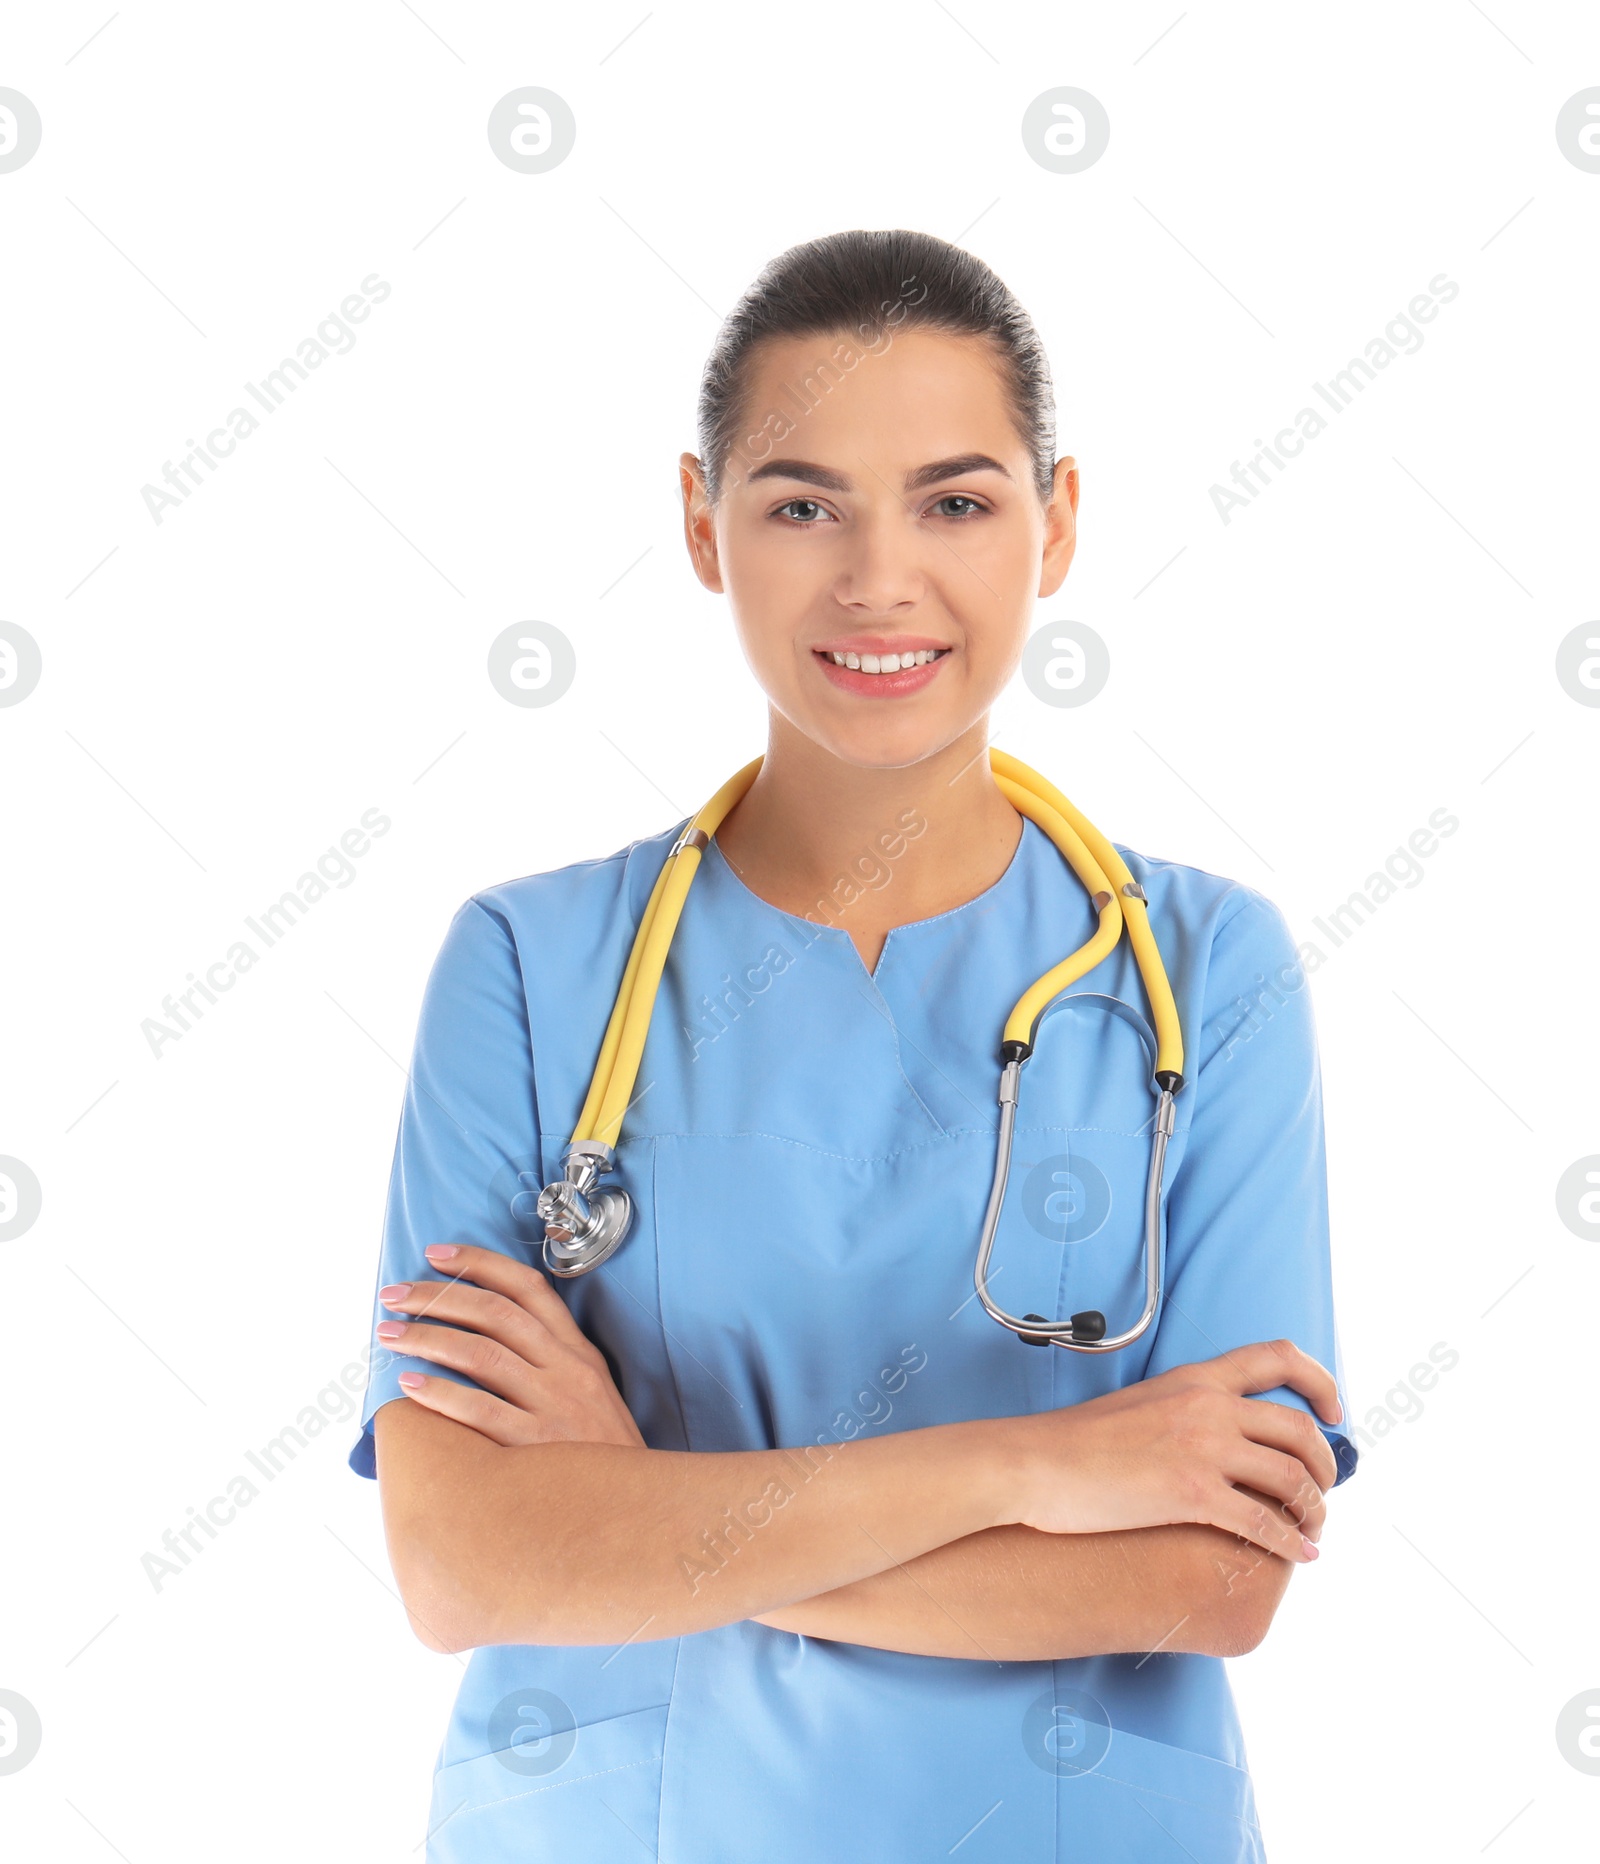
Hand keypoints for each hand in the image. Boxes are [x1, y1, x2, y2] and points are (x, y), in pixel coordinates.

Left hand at [375, 1242, 644, 1449]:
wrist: (636, 1511)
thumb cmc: (602, 1456)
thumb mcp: (591, 1394)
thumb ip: (550, 1362)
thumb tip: (487, 1334)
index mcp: (579, 1353)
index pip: (527, 1288)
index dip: (480, 1264)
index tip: (436, 1254)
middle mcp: (568, 1371)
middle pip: (495, 1314)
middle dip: (438, 1297)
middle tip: (393, 1294)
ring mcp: (554, 1408)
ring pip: (481, 1355)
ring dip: (428, 1339)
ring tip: (389, 1335)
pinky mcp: (538, 1447)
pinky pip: (481, 1412)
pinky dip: (442, 1394)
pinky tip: (409, 1385)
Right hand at [1007, 1339, 1341, 1562]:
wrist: (1035, 1464)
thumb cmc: (1077, 1442)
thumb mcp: (1143, 1404)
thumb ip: (1188, 1410)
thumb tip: (1223, 1441)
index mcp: (1196, 1379)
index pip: (1278, 1358)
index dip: (1320, 1382)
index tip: (1336, 1411)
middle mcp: (1208, 1406)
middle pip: (1300, 1428)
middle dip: (1327, 1465)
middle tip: (1325, 1491)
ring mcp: (1202, 1449)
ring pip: (1293, 1477)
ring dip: (1315, 1509)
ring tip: (1313, 1531)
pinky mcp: (1192, 1495)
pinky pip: (1264, 1522)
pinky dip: (1291, 1543)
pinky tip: (1297, 1555)